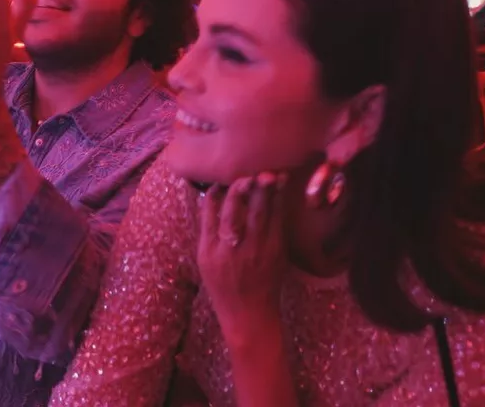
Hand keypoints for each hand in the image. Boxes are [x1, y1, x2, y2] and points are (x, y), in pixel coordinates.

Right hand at [197, 173, 287, 348]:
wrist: (249, 313)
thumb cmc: (223, 284)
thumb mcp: (205, 259)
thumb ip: (208, 229)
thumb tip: (213, 194)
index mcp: (210, 250)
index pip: (211, 212)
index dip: (218, 192)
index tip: (224, 179)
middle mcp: (231, 249)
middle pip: (236, 210)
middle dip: (244, 187)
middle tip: (252, 170)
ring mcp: (255, 251)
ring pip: (260, 213)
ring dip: (266, 190)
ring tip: (270, 172)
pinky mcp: (275, 253)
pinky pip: (277, 222)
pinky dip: (278, 204)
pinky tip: (280, 190)